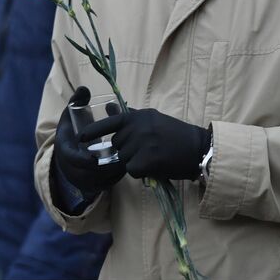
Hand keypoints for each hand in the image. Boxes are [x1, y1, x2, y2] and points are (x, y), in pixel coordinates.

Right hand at [52, 87, 125, 195]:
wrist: (70, 150)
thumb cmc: (73, 129)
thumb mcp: (71, 114)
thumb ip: (77, 101)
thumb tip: (84, 89)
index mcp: (65, 150)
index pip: (71, 159)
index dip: (82, 160)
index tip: (94, 157)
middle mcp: (72, 168)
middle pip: (89, 174)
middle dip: (106, 167)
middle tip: (122, 157)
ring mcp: (83, 179)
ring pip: (101, 180)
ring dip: (115, 171)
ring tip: (128, 160)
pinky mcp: (94, 185)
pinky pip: (108, 183)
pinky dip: (117, 176)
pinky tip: (128, 165)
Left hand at [80, 106, 209, 180]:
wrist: (199, 148)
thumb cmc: (176, 135)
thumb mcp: (152, 119)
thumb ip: (130, 116)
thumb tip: (109, 107)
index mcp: (138, 116)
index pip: (110, 122)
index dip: (93, 131)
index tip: (80, 138)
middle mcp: (139, 127)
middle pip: (116, 145)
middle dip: (126, 151)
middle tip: (147, 151)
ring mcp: (143, 143)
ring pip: (123, 159)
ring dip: (134, 162)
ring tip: (152, 158)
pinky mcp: (148, 159)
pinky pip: (132, 170)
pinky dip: (140, 172)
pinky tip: (154, 167)